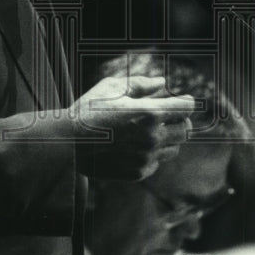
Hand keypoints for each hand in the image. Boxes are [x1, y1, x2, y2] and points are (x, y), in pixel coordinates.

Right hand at [72, 75, 194, 179]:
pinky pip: (156, 162)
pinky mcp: (138, 172)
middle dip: (179, 120)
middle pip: (185, 130)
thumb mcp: (111, 87)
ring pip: (174, 148)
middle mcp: (153, 137)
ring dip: (168, 138)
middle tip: (167, 115)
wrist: (67, 144)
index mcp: (150, 113)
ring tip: (150, 131)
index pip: (186, 108)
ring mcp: (146, 157)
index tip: (180, 100)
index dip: (184, 101)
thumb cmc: (88, 111)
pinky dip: (152, 153)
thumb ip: (140, 83)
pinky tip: (135, 145)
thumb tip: (161, 82)